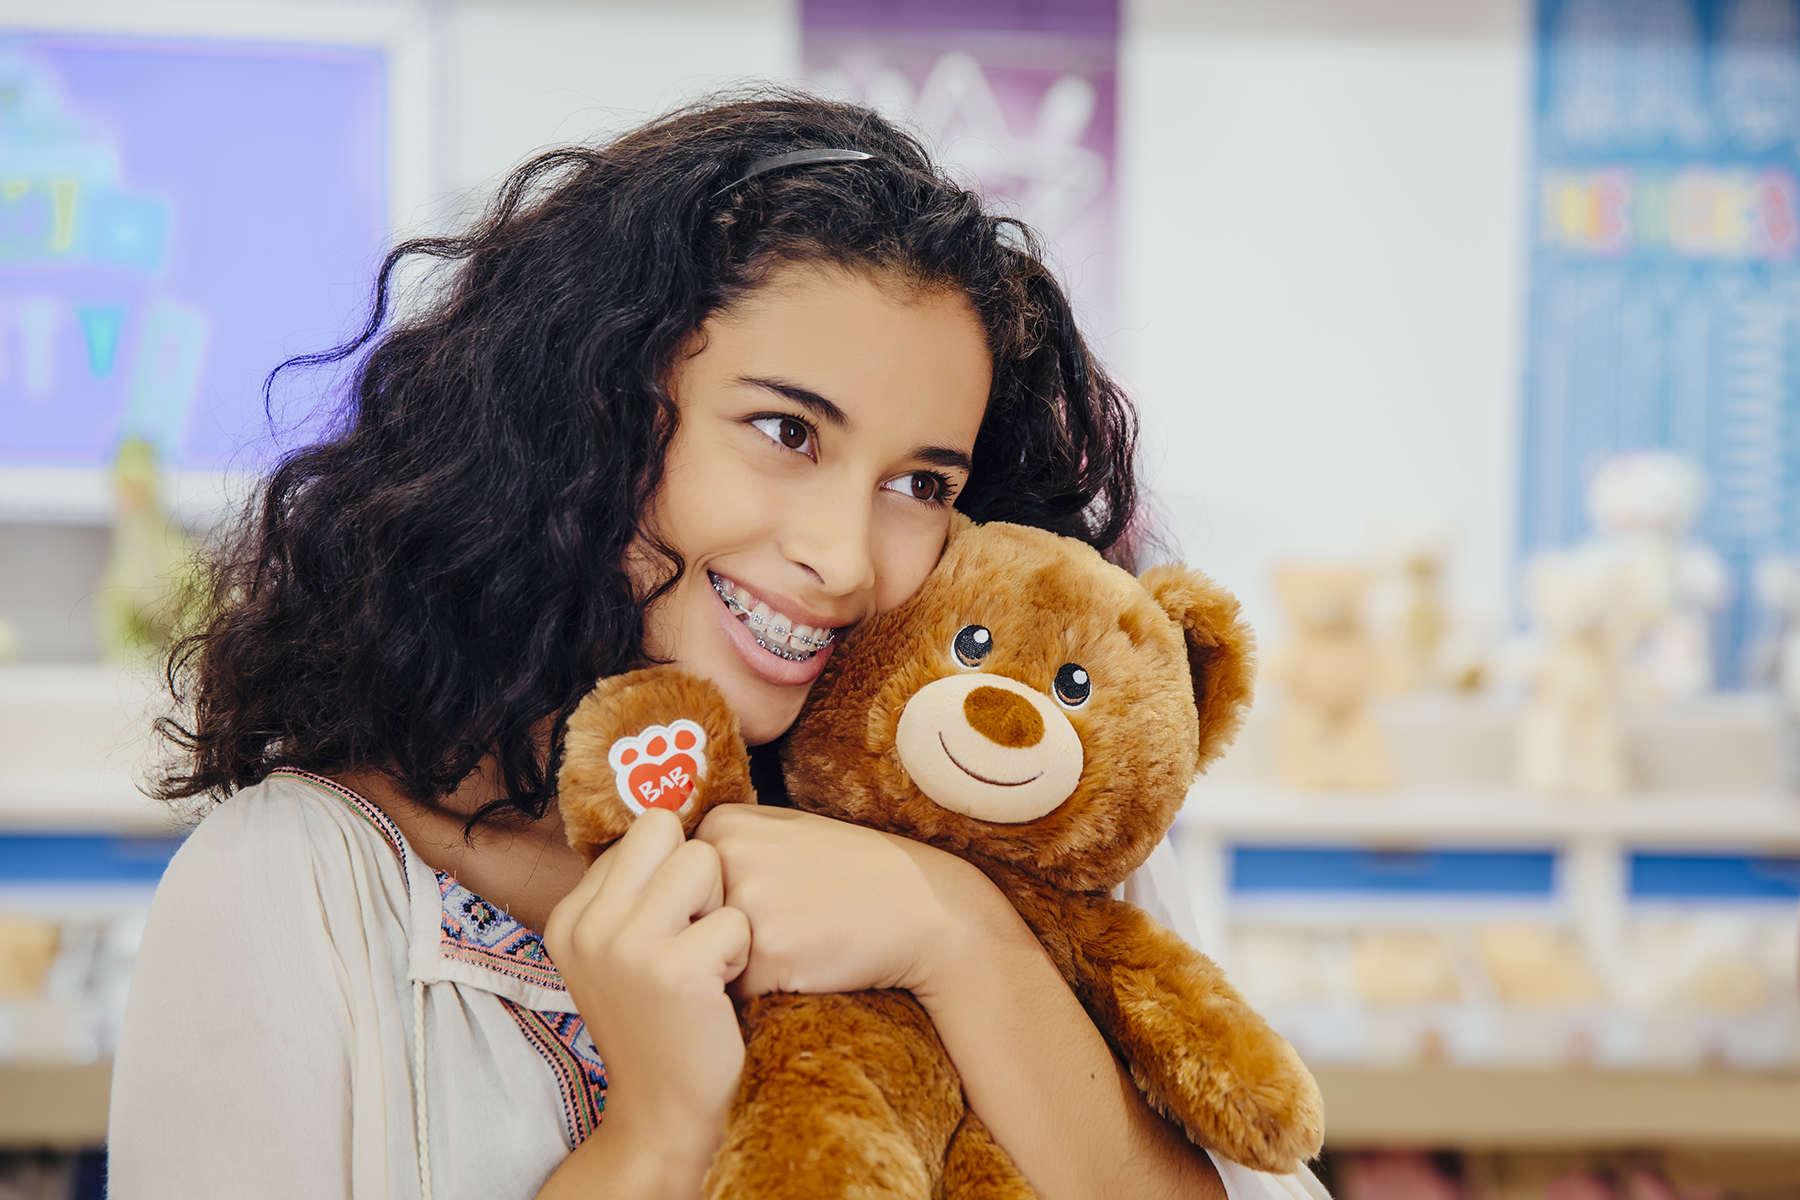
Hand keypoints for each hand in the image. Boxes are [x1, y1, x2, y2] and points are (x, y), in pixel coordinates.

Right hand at [541, 809, 748, 1189]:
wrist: (669, 1110)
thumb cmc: (664, 1017)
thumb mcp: (622, 950)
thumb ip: (634, 888)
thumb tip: (669, 801)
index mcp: (572, 914)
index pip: (642, 830)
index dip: (676, 870)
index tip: (672, 927)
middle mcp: (587, 924)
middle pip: (667, 829)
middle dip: (699, 870)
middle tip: (697, 931)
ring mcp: (624, 947)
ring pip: (704, 862)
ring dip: (723, 910)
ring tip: (708, 960)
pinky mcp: (672, 970)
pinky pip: (735, 920)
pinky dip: (741, 955)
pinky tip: (720, 991)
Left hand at [692, 805, 1005, 1001]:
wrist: (922, 907)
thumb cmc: (852, 875)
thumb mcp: (783, 834)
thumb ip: (726, 848)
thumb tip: (660, 886)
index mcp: (723, 822)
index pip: (675, 885)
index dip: (713, 907)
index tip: (767, 898)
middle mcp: (726, 855)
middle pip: (682, 923)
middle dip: (714, 939)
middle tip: (782, 924)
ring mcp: (745, 901)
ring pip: (702, 958)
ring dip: (736, 967)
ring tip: (793, 943)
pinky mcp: (765, 951)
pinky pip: (733, 990)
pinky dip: (761, 991)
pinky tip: (804, 965)